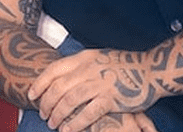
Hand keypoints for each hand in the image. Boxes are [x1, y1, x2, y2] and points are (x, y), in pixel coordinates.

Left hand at [28, 49, 157, 131]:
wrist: (151, 70)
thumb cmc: (125, 65)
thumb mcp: (99, 58)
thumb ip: (81, 65)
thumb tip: (62, 75)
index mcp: (84, 57)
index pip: (54, 70)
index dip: (39, 83)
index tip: (31, 95)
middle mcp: (88, 69)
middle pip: (58, 87)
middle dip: (46, 103)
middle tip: (43, 114)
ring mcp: (100, 83)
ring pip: (69, 101)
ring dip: (58, 114)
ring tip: (53, 124)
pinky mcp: (111, 98)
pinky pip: (87, 113)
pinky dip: (75, 123)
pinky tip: (68, 130)